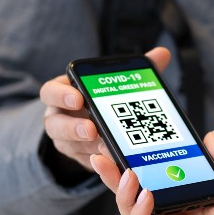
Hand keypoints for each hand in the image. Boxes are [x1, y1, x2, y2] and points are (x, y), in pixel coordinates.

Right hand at [40, 47, 171, 171]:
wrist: (92, 123)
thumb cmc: (100, 97)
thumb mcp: (113, 84)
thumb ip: (134, 71)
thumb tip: (162, 53)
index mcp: (63, 92)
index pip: (51, 92)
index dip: (61, 95)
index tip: (78, 98)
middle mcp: (58, 117)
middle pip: (54, 124)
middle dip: (73, 128)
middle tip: (92, 129)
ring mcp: (65, 139)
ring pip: (69, 146)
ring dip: (88, 147)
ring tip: (107, 147)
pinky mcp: (77, 157)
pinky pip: (84, 161)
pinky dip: (99, 160)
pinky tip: (114, 159)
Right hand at [90, 131, 213, 214]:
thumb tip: (210, 136)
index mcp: (189, 199)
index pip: (154, 180)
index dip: (135, 164)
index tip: (121, 144)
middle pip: (135, 197)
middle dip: (114, 177)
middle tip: (102, 156)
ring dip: (124, 195)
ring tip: (127, 175)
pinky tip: (145, 197)